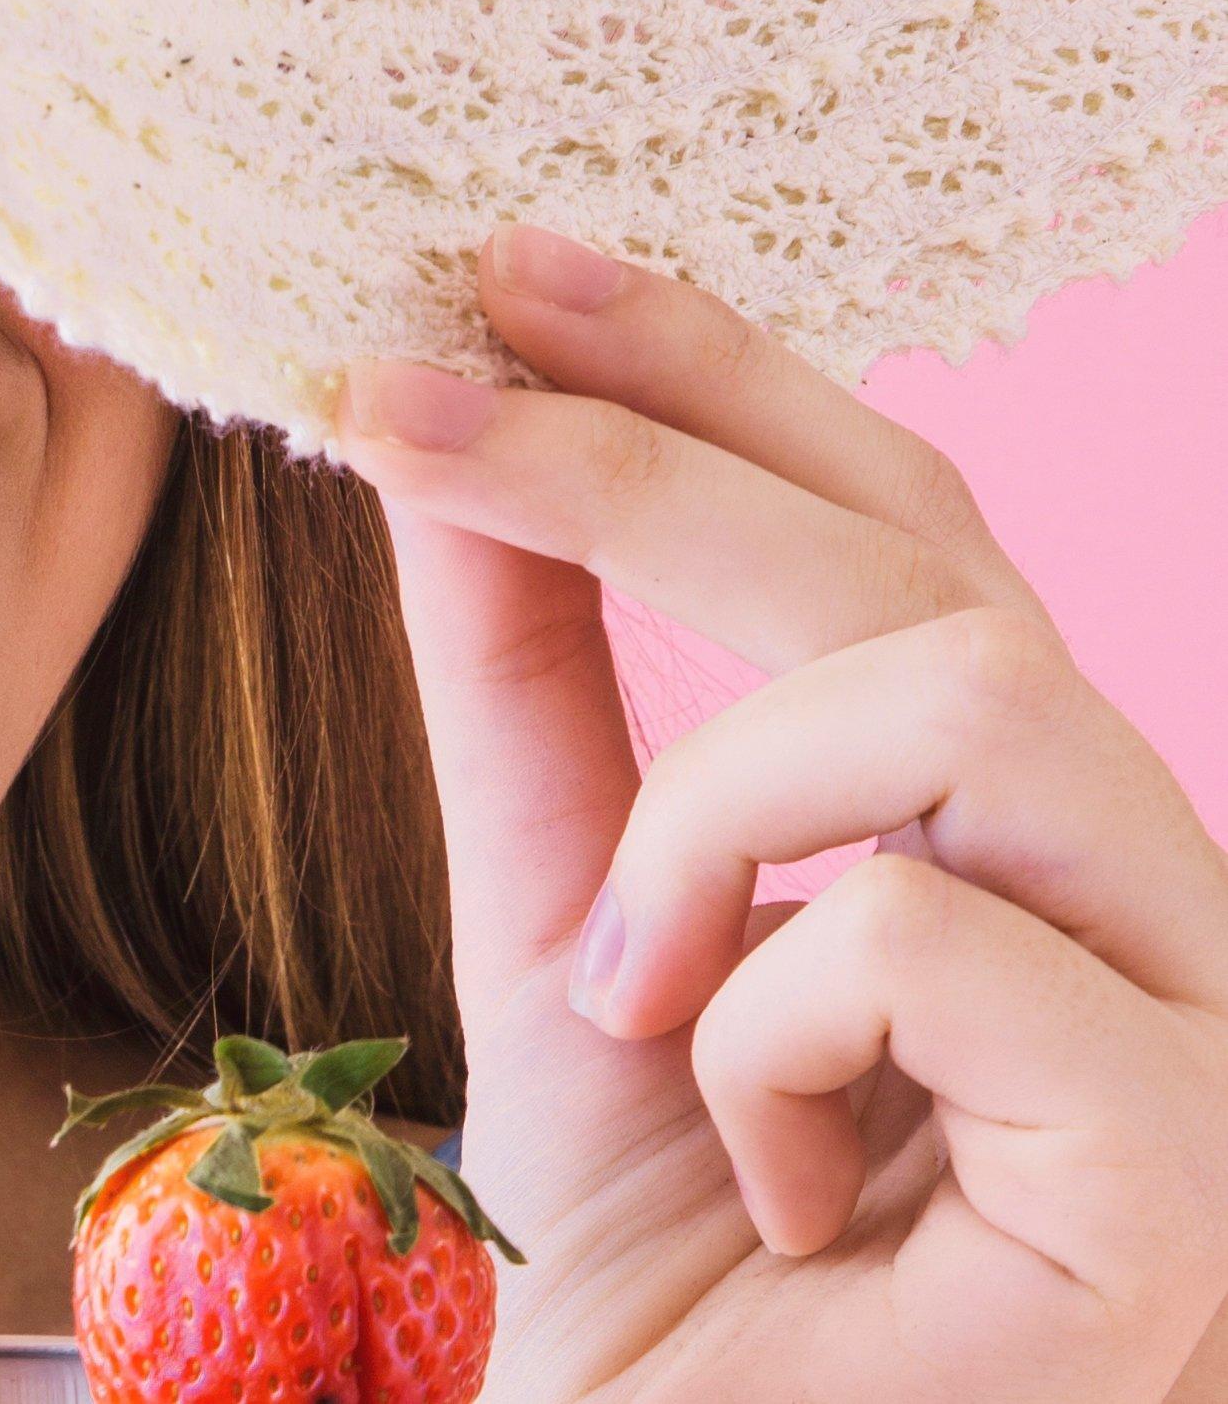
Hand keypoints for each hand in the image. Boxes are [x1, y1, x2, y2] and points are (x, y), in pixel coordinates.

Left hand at [333, 224, 1227, 1403]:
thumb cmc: (676, 1284)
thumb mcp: (562, 939)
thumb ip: (533, 703)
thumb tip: (442, 443)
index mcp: (1024, 843)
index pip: (905, 531)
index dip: (717, 377)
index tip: (497, 273)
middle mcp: (1150, 906)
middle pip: (934, 567)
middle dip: (646, 462)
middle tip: (409, 411)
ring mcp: (1202, 1039)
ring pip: (972, 696)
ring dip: (718, 810)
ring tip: (625, 992)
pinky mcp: (1184, 1178)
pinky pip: (933, 941)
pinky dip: (764, 1032)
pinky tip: (767, 1179)